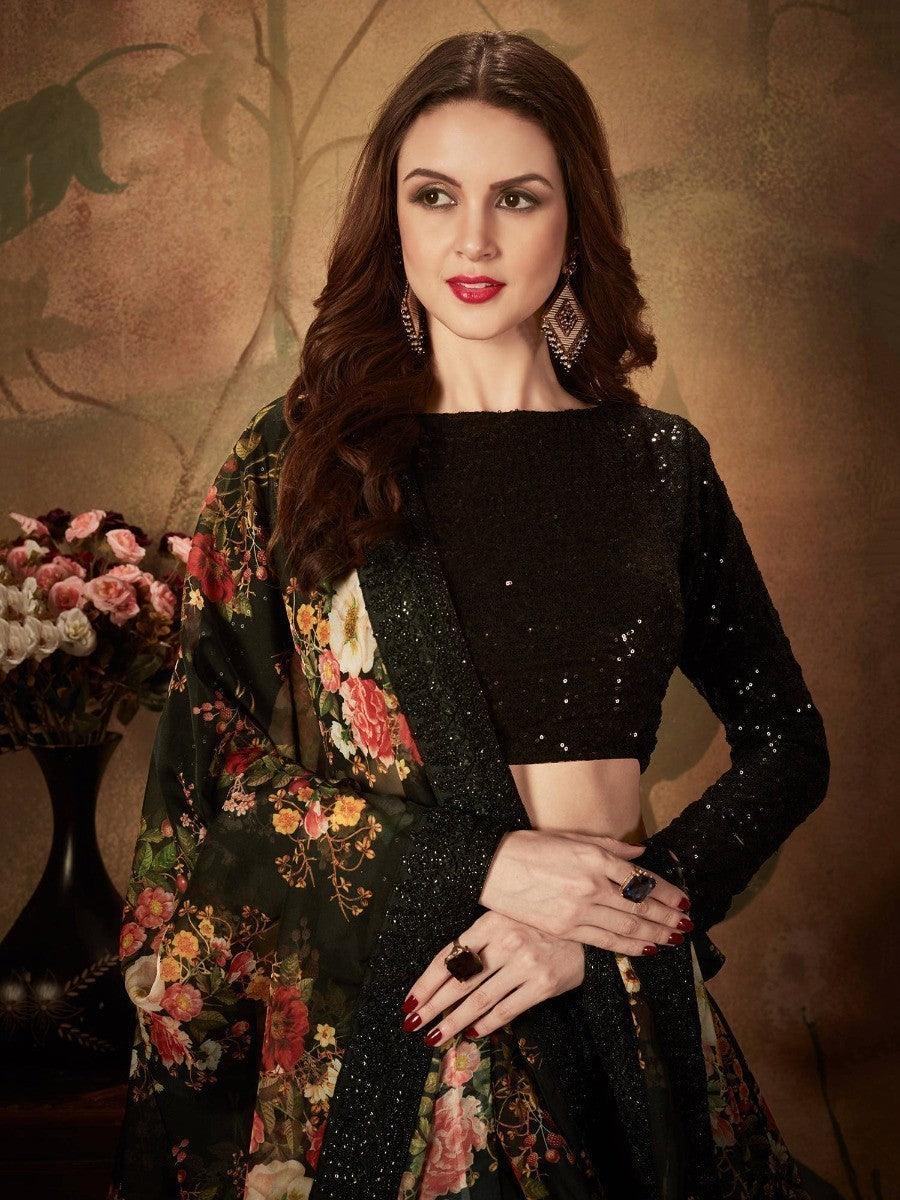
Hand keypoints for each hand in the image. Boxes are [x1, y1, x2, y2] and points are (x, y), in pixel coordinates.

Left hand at [400, 909, 584, 1048]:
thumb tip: (442, 976)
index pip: (449, 957)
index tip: (410, 1002)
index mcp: (490, 922)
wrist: (581, 929)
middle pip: (459, 981)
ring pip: (479, 1000)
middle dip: (432, 1006)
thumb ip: (477, 942)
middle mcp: (506, 941)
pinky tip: (471, 1033)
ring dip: (453, 1022)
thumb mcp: (502, 921)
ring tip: (435, 1036)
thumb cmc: (533, 925)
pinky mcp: (543, 983)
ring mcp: (525, 963)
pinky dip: (486, 1024)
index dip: (426, 982)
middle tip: (413, 1024)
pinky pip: (507, 1010)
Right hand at [478, 828, 691, 950]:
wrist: (491, 866)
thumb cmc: (529, 846)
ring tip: (674, 938)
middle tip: (688, 924)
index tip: (684, 900)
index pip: (642, 878)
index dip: (667, 892)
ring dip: (655, 933)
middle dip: (668, 916)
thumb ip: (610, 846)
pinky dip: (630, 947)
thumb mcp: (572, 837)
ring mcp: (579, 909)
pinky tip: (646, 949)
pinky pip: (605, 941)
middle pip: (641, 905)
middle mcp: (592, 884)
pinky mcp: (565, 928)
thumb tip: (640, 853)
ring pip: (628, 926)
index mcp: (595, 857)